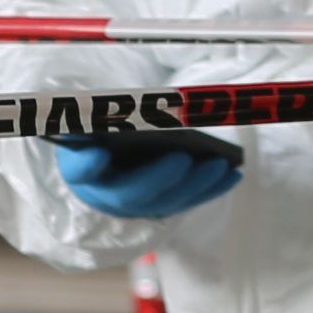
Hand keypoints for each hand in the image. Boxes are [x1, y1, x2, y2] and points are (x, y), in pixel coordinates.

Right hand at [56, 132, 244, 221]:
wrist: (109, 162)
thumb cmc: (102, 133)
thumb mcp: (90, 120)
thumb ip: (91, 114)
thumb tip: (102, 105)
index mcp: (80, 167)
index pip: (80, 168)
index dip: (88, 165)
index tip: (98, 154)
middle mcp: (105, 194)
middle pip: (131, 193)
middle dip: (159, 177)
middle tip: (182, 157)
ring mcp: (137, 206)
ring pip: (166, 201)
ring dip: (195, 184)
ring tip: (220, 163)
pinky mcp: (164, 207)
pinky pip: (189, 201)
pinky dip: (212, 189)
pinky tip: (233, 173)